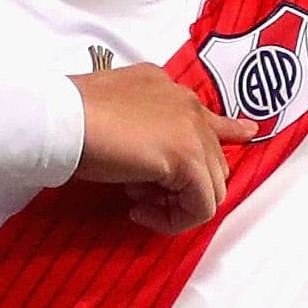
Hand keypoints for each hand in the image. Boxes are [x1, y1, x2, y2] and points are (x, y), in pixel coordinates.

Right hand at [73, 62, 248, 234]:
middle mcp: (186, 104)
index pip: (208, 114)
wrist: (61, 119)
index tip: (246, 134)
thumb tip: (147, 159)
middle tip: (138, 193)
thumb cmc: (69, 116)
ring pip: (211, 186)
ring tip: (136, 201)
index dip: (229, 129)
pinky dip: (174, 219)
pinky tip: (140, 212)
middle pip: (212, 159)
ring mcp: (191, 130)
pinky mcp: (188, 159)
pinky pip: (201, 206)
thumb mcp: (112, 112)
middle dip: (181, 185)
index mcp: (166, 88)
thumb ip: (140, 124)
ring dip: (176, 204)